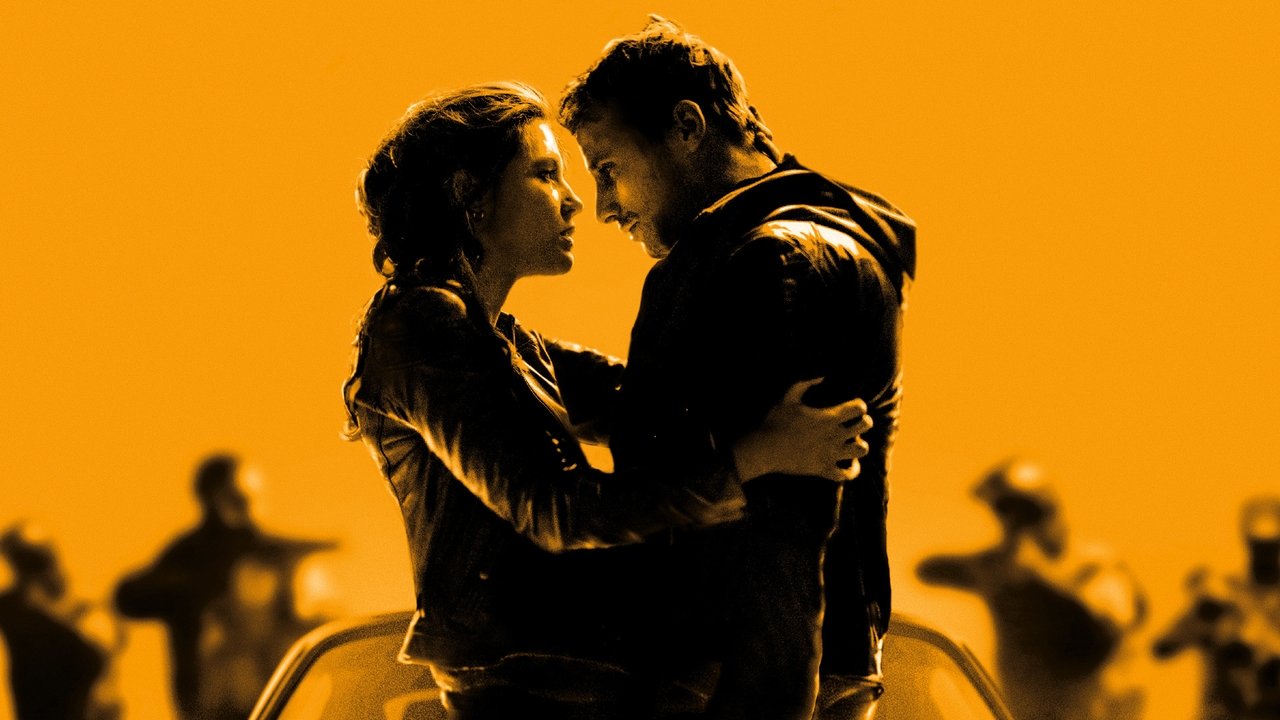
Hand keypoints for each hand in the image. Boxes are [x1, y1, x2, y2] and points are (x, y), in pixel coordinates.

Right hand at [732, 377, 871, 482]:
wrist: (763, 450)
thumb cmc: (775, 421)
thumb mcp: (788, 396)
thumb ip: (807, 382)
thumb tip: (824, 377)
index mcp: (828, 417)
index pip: (858, 408)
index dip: (859, 404)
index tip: (852, 405)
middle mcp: (833, 436)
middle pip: (865, 426)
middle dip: (864, 421)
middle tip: (855, 422)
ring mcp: (830, 454)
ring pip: (861, 450)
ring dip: (860, 444)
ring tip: (852, 441)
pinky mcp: (823, 470)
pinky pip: (847, 474)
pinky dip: (852, 470)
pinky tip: (850, 463)